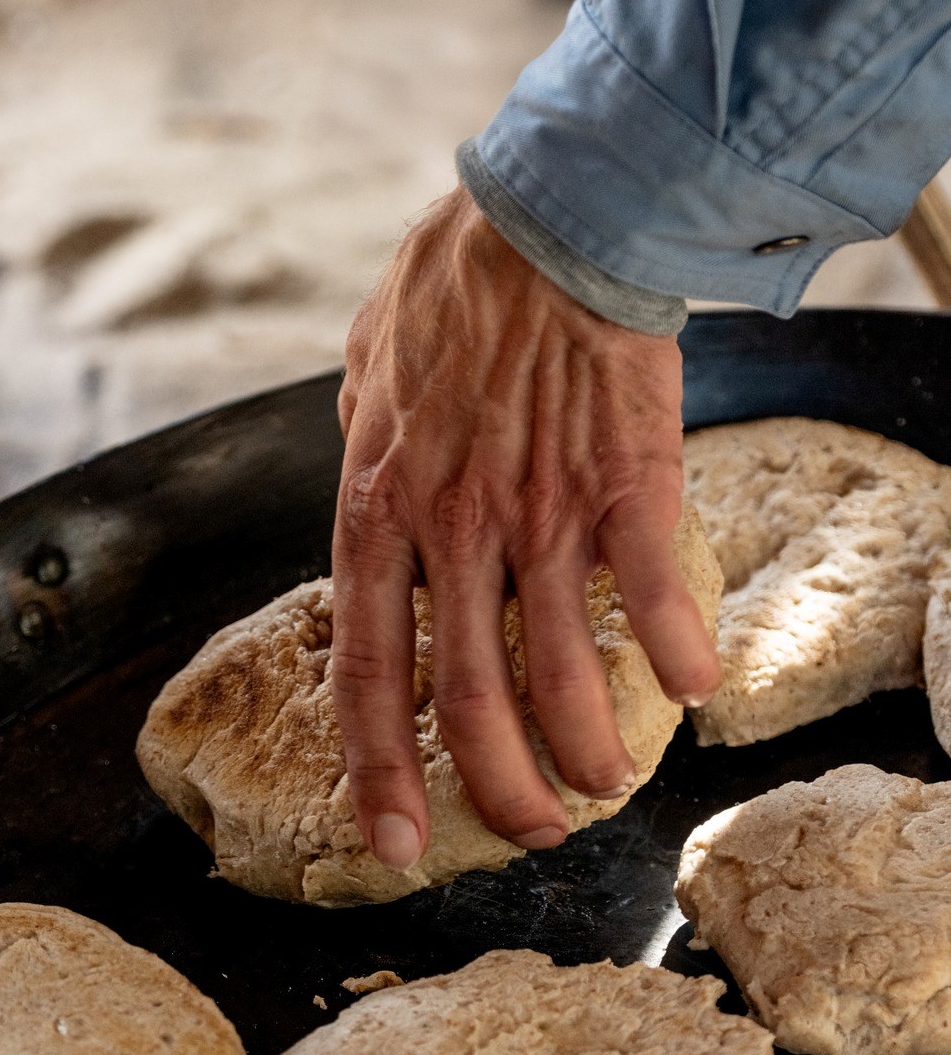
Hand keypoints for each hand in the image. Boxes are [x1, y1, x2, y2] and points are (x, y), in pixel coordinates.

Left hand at [331, 186, 719, 870]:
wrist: (548, 214)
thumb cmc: (452, 283)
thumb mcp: (364, 367)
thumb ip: (362, 440)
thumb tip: (360, 466)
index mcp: (378, 510)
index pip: (367, 671)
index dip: (377, 769)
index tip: (392, 840)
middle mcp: (451, 530)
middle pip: (468, 700)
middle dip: (499, 787)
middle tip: (532, 830)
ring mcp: (537, 512)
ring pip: (558, 672)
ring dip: (587, 748)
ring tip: (608, 784)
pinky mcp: (623, 484)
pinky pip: (650, 592)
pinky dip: (676, 651)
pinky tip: (695, 687)